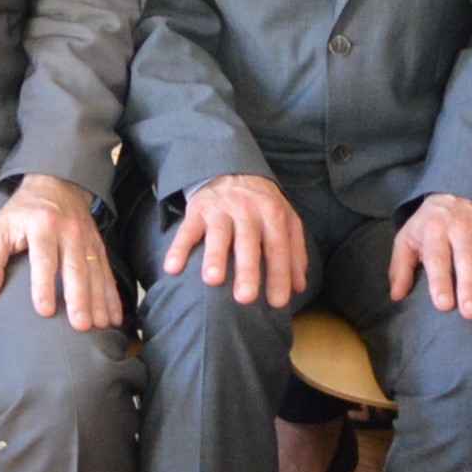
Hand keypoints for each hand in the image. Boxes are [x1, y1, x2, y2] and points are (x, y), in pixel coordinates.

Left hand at [0, 173, 122, 332]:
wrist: (56, 183)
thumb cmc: (22, 213)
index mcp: (41, 225)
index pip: (43, 258)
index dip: (43, 285)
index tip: (45, 311)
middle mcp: (68, 231)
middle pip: (75, 267)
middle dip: (79, 298)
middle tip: (80, 325)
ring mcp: (87, 239)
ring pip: (95, 272)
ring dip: (99, 301)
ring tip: (100, 325)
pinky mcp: (99, 246)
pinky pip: (107, 273)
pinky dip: (113, 296)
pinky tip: (115, 317)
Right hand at [160, 172, 310, 305]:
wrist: (232, 169)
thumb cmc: (262, 204)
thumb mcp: (287, 219)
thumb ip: (295, 252)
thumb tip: (299, 287)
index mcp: (272, 214)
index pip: (278, 247)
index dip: (279, 275)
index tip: (278, 303)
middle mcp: (247, 210)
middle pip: (247, 243)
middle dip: (247, 270)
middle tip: (245, 297)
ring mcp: (220, 210)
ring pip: (217, 235)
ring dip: (214, 257)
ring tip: (212, 280)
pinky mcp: (197, 209)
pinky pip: (186, 230)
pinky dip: (178, 248)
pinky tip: (172, 268)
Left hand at [390, 192, 471, 319]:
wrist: (459, 193)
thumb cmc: (429, 225)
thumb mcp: (407, 238)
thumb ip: (400, 267)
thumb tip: (396, 296)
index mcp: (434, 228)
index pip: (437, 256)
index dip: (440, 281)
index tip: (443, 305)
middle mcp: (462, 227)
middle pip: (468, 259)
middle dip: (470, 287)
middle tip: (471, 313)